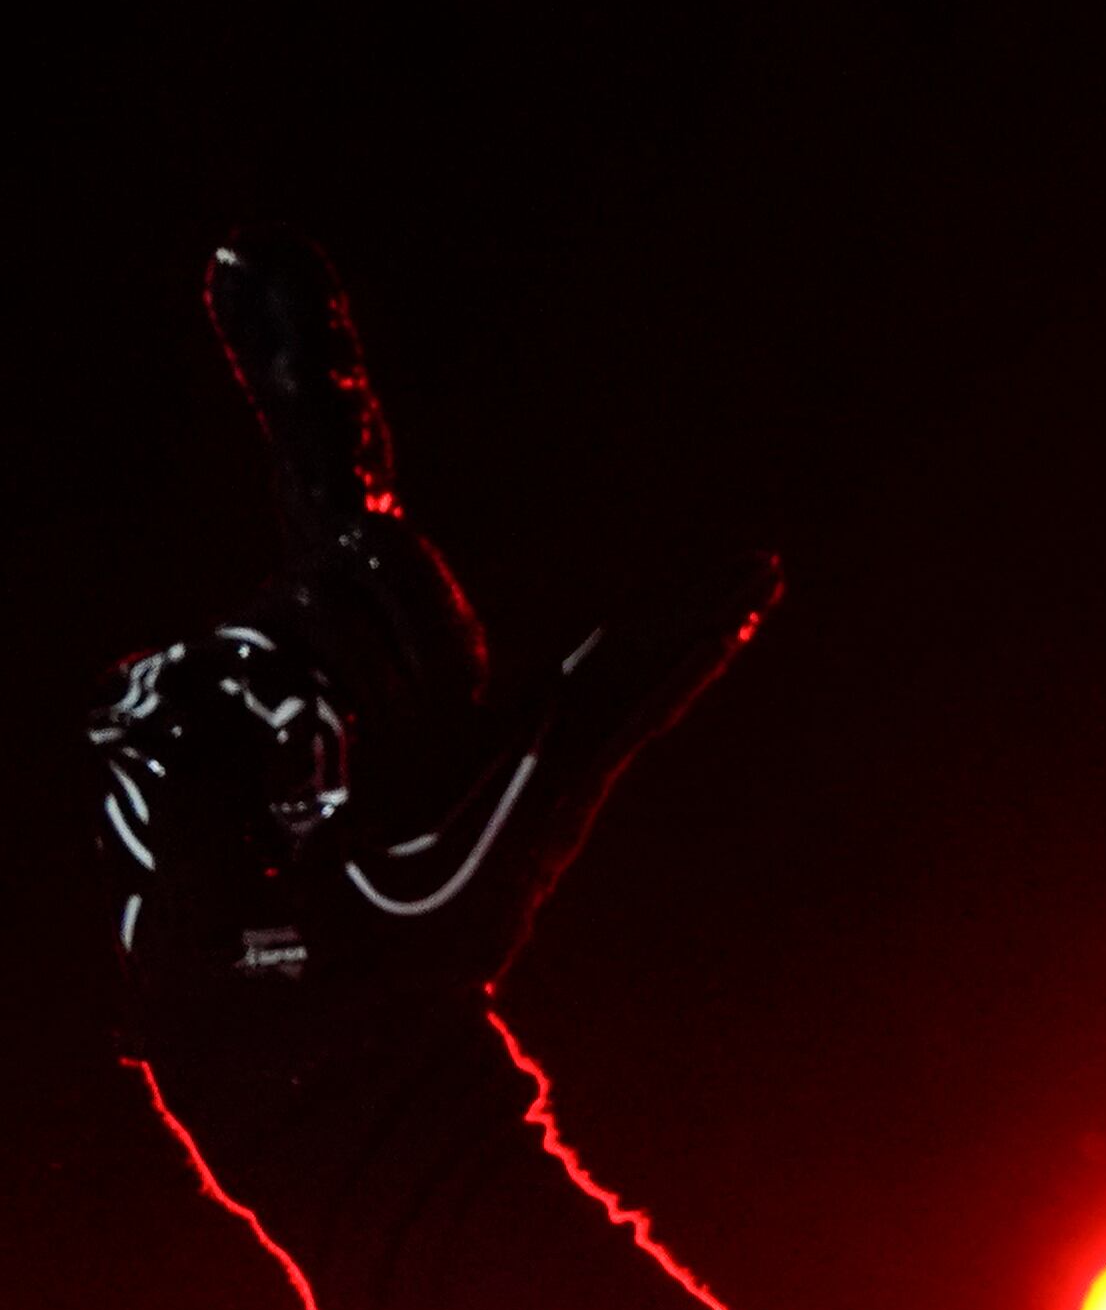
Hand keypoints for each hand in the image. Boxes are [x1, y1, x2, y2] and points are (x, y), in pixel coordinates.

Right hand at [84, 231, 778, 1044]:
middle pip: (322, 546)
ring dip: (286, 746)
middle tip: (368, 767)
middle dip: (352, 650)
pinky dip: (192, 787)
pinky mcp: (145, 762)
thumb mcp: (557, 785)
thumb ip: (638, 677)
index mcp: (395, 652)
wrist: (327, 1057)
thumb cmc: (445, 940)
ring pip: (243, 640)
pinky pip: (148, 721)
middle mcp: (298, 660)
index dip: (297, 365)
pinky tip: (237, 853)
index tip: (247, 252)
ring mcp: (215, 704)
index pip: (348, 481)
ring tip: (311, 833)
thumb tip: (755, 569)